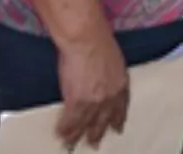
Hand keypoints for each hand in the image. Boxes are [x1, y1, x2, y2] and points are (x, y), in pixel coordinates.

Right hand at [54, 28, 129, 147]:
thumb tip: (102, 78)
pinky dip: (65, 129)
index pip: (122, 107)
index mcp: (121, 83)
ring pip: (86, 125)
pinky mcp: (77, 103)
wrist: (87, 39)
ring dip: (78, 135)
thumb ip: (110, 74)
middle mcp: (110, 97)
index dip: (118, 119)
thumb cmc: (99, 40)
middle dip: (98, 133)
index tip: (117, 128)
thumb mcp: (114, 60)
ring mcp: (94, 102)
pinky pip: (70, 122)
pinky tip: (60, 134)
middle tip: (94, 143)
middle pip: (104, 120)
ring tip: (72, 144)